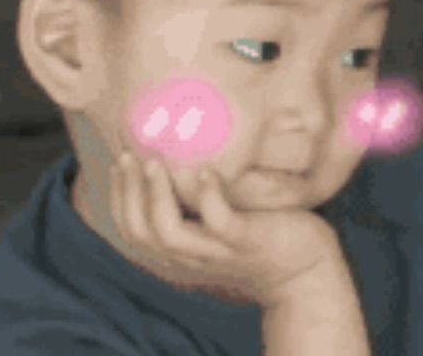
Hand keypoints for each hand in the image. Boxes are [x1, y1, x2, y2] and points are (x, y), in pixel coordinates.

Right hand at [109, 153, 340, 308]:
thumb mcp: (219, 219)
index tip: (118, 161)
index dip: (118, 197)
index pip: (133, 230)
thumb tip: (179, 154)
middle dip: (127, 193)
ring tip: (153, 161)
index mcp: (181, 250)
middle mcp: (191, 256)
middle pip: (140, 232)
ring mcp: (218, 250)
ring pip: (168, 233)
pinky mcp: (246, 241)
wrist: (304, 269)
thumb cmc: (259, 233)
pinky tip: (205, 171)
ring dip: (155, 196)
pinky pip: (219, 223)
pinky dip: (208, 197)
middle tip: (127, 154)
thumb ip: (196, 201)